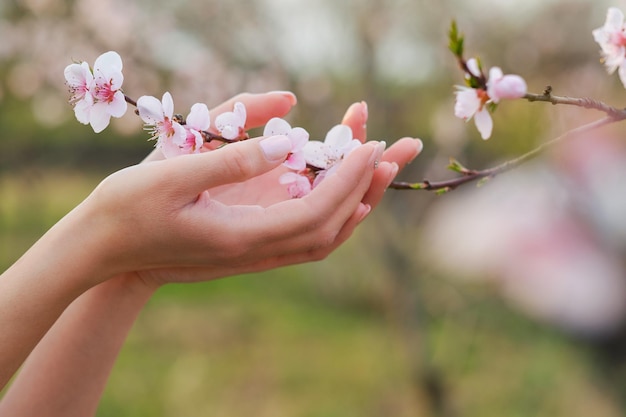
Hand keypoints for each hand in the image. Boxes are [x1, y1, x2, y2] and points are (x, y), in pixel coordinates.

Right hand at [80, 93, 421, 286]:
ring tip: (376, 170)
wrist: (105, 252)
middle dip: (365, 191)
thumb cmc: (126, 209)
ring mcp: (251, 255)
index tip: (370, 145)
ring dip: (354, 205)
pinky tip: (341, 197)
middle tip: (391, 152)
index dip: (348, 180)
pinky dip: (331, 219)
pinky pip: (302, 240)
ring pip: (321, 239)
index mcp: (239, 236)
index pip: (315, 212)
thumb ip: (229, 161)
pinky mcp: (246, 250)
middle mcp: (253, 252)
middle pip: (329, 229)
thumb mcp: (170, 176)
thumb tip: (285, 143)